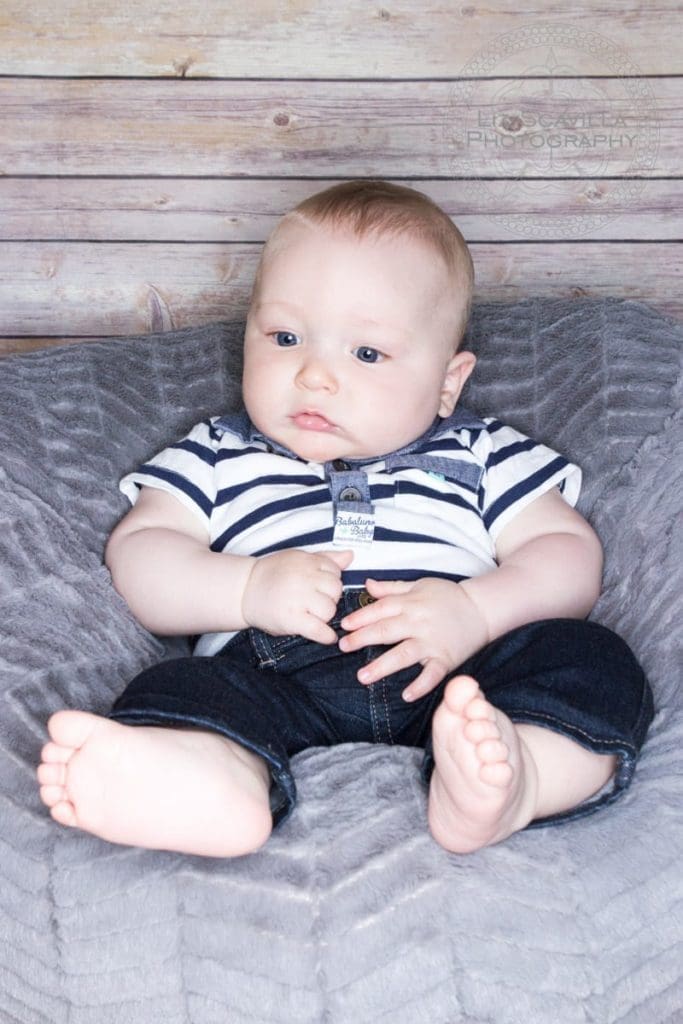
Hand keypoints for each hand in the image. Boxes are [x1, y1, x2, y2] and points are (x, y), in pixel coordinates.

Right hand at [242, 548, 353, 643]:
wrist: (243, 590)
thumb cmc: (272, 574)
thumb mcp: (297, 559)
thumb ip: (325, 558)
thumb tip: (349, 556)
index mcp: (306, 562)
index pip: (335, 572)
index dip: (329, 582)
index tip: (318, 588)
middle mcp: (304, 578)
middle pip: (336, 591)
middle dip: (329, 598)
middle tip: (314, 602)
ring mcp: (298, 599)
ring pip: (329, 610)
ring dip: (324, 616)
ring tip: (311, 615)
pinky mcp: (292, 619)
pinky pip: (319, 630)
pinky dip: (326, 636)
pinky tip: (327, 636)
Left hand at [338, 577, 489, 700]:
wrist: (482, 608)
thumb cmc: (449, 596)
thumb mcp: (420, 585)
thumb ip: (393, 588)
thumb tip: (368, 585)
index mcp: (411, 603)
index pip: (380, 609)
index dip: (360, 617)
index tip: (343, 626)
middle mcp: (419, 622)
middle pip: (386, 631)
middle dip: (362, 639)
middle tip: (342, 648)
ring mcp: (433, 642)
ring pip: (404, 654)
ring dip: (382, 666)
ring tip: (363, 677)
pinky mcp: (446, 658)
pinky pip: (432, 674)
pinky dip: (421, 685)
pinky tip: (406, 695)